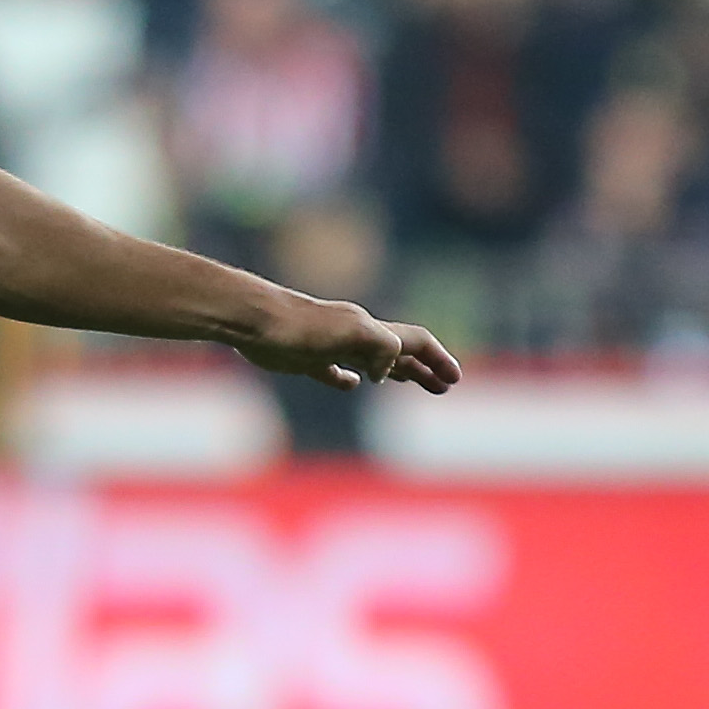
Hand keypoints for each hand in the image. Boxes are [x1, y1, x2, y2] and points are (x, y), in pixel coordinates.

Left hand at [235, 294, 462, 393]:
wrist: (254, 320)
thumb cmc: (301, 325)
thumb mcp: (352, 332)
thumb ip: (381, 346)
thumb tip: (388, 372)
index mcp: (370, 330)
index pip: (415, 341)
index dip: (437, 359)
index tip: (454, 379)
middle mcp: (355, 336)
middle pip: (398, 352)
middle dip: (423, 369)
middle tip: (444, 387)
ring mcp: (330, 348)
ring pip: (371, 361)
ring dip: (395, 372)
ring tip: (409, 383)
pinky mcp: (303, 359)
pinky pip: (332, 371)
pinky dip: (346, 378)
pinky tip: (351, 383)